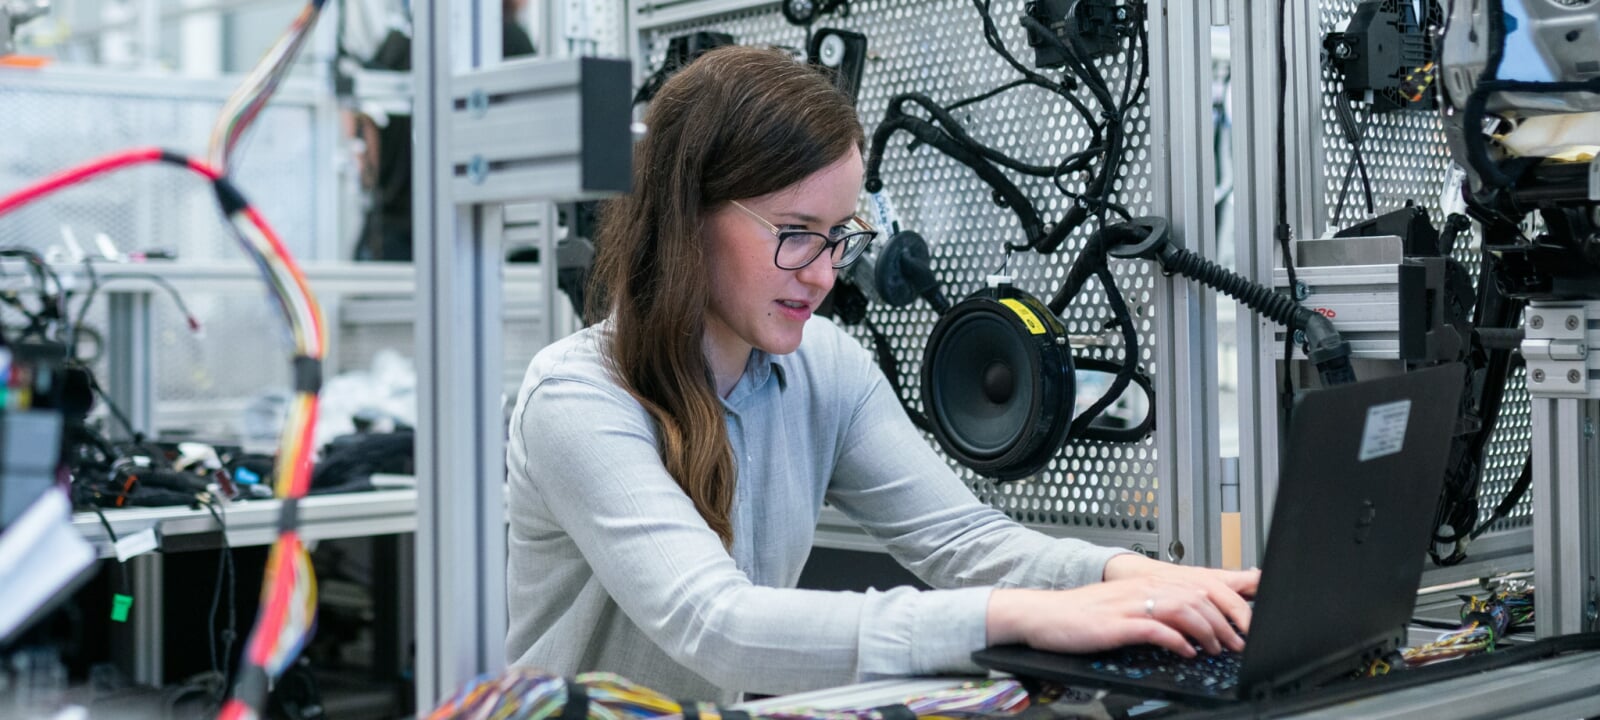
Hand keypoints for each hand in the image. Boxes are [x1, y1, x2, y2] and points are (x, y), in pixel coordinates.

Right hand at [986, 575, 1245, 658]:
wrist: (1043, 615)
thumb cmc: (1080, 615)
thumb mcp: (1123, 606)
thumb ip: (1154, 610)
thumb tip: (1187, 625)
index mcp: (1145, 583)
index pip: (1197, 586)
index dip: (1226, 605)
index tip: (1241, 625)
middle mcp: (1141, 589)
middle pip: (1197, 597)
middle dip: (1224, 621)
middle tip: (1236, 642)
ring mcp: (1129, 605)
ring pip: (1182, 609)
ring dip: (1206, 630)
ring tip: (1216, 648)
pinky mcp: (1117, 624)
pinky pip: (1155, 629)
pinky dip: (1177, 641)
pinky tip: (1186, 651)